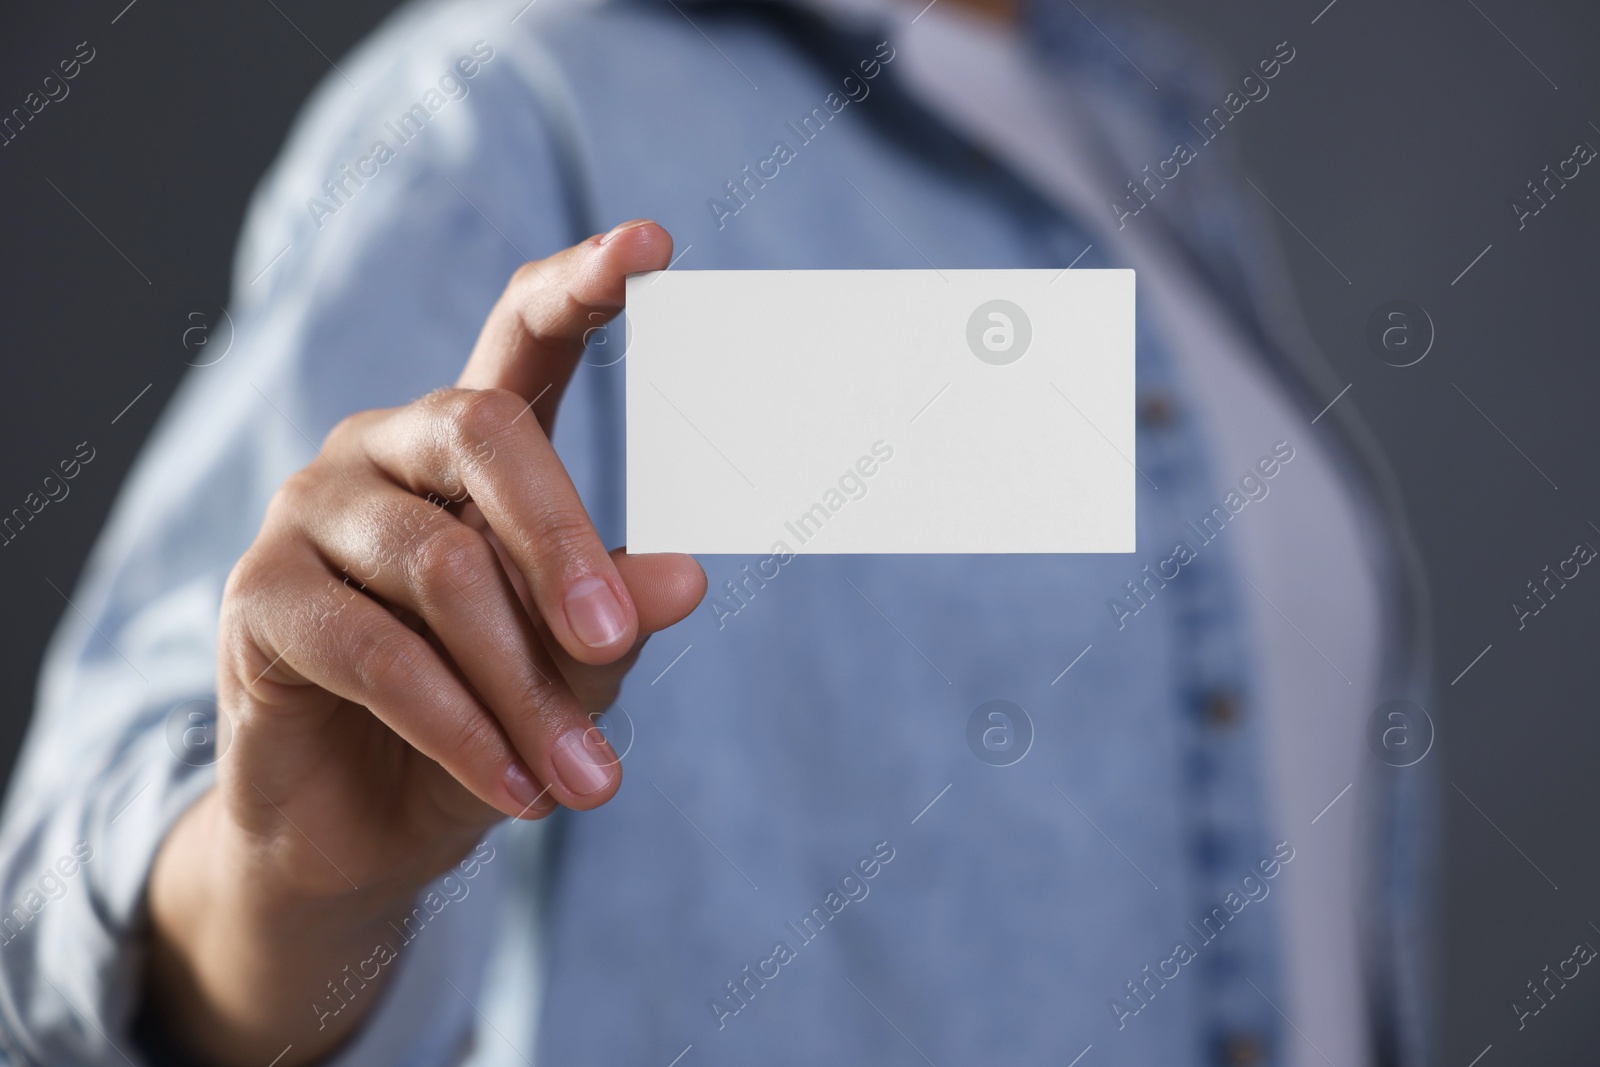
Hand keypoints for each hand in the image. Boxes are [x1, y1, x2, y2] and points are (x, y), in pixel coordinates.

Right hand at [144, 220, 703, 1065]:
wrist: (362, 827)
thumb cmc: (484, 718)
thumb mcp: (569, 666)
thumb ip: (614, 609)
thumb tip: (687, 576)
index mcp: (470, 444)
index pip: (522, 332)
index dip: (583, 283)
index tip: (658, 248)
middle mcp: (384, 449)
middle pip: (484, 432)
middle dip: (564, 544)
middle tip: (618, 639)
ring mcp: (310, 512)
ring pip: (442, 566)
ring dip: (525, 686)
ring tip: (585, 779)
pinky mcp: (258, 597)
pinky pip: (379, 652)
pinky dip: (462, 730)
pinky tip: (517, 792)